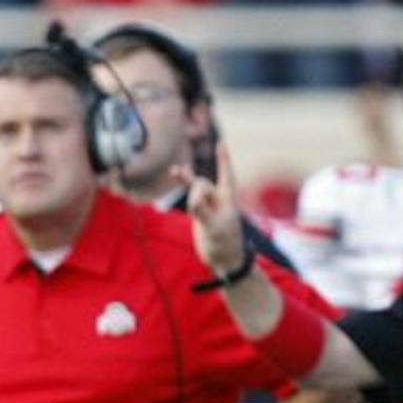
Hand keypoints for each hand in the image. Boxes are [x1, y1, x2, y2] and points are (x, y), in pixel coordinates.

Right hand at [178, 138, 247, 275]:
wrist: (224, 260)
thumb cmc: (225, 244)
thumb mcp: (214, 229)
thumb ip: (203, 213)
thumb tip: (192, 201)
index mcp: (228, 199)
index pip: (225, 174)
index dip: (223, 159)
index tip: (220, 143)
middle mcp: (217, 199)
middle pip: (202, 184)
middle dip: (195, 190)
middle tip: (193, 208)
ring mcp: (207, 206)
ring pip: (194, 187)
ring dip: (185, 179)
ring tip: (174, 171)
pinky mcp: (198, 214)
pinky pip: (190, 197)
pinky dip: (183, 188)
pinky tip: (175, 175)